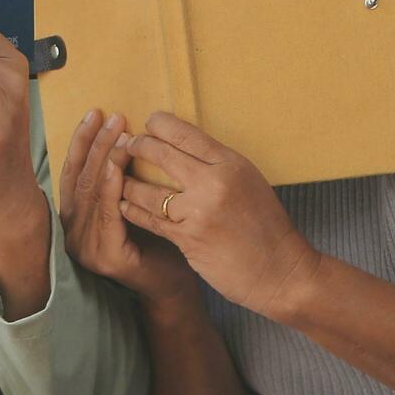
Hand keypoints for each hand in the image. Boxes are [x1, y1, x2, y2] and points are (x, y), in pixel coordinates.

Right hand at [60, 109, 197, 308]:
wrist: (174, 285)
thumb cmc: (158, 241)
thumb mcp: (133, 201)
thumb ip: (121, 178)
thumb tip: (124, 133)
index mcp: (75, 219)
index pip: (75, 172)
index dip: (83, 142)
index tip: (96, 113)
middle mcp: (72, 233)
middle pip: (81, 178)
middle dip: (95, 143)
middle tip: (112, 117)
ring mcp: (85, 247)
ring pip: (92, 193)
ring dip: (104, 159)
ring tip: (118, 133)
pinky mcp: (103, 257)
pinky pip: (106, 214)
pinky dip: (111, 188)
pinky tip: (117, 166)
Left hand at [115, 112, 321, 320]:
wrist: (280, 271)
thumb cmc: (267, 227)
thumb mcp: (250, 183)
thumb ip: (218, 167)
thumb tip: (185, 151)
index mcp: (231, 164)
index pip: (187, 134)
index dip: (160, 125)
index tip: (148, 123)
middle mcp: (213, 183)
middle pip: (162, 155)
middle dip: (137, 147)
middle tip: (124, 145)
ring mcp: (197, 211)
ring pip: (148, 189)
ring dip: (126, 181)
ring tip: (114, 176)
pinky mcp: (186, 238)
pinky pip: (149, 219)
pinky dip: (133, 210)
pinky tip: (123, 204)